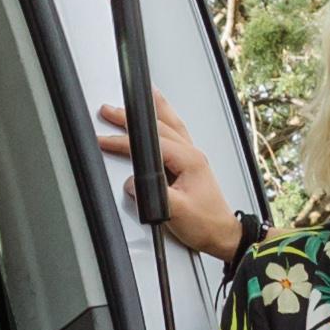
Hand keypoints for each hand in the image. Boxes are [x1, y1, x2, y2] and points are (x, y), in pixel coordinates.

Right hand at [93, 95, 243, 258]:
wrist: (223, 235)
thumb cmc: (206, 224)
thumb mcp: (177, 212)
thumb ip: (154, 195)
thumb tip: (133, 182)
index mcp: (190, 161)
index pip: (150, 144)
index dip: (125, 141)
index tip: (106, 140)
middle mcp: (192, 155)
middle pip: (159, 126)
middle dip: (131, 118)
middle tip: (110, 111)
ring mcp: (192, 158)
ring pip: (171, 125)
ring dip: (154, 110)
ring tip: (145, 95)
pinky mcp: (190, 165)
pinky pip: (176, 133)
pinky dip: (165, 120)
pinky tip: (161, 119)